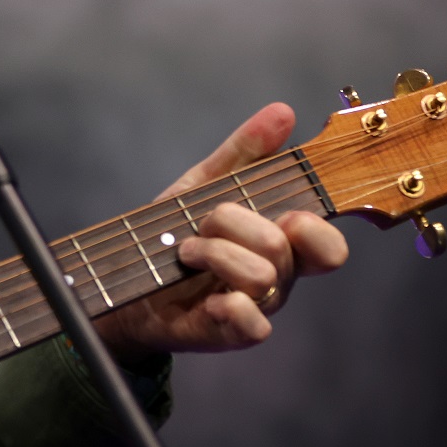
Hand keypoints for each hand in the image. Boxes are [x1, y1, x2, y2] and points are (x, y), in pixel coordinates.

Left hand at [93, 103, 349, 359]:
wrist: (119, 280)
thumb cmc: (170, 233)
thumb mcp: (202, 185)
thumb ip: (244, 151)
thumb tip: (283, 113)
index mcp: (279, 242)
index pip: (328, 245)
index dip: (316, 227)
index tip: (286, 212)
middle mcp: (275, 278)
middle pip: (286, 247)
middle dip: (236, 222)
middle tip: (202, 223)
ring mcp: (252, 307)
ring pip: (264, 277)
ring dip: (215, 254)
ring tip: (184, 251)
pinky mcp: (226, 333)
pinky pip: (254, 326)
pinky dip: (233, 308)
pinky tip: (209, 298)